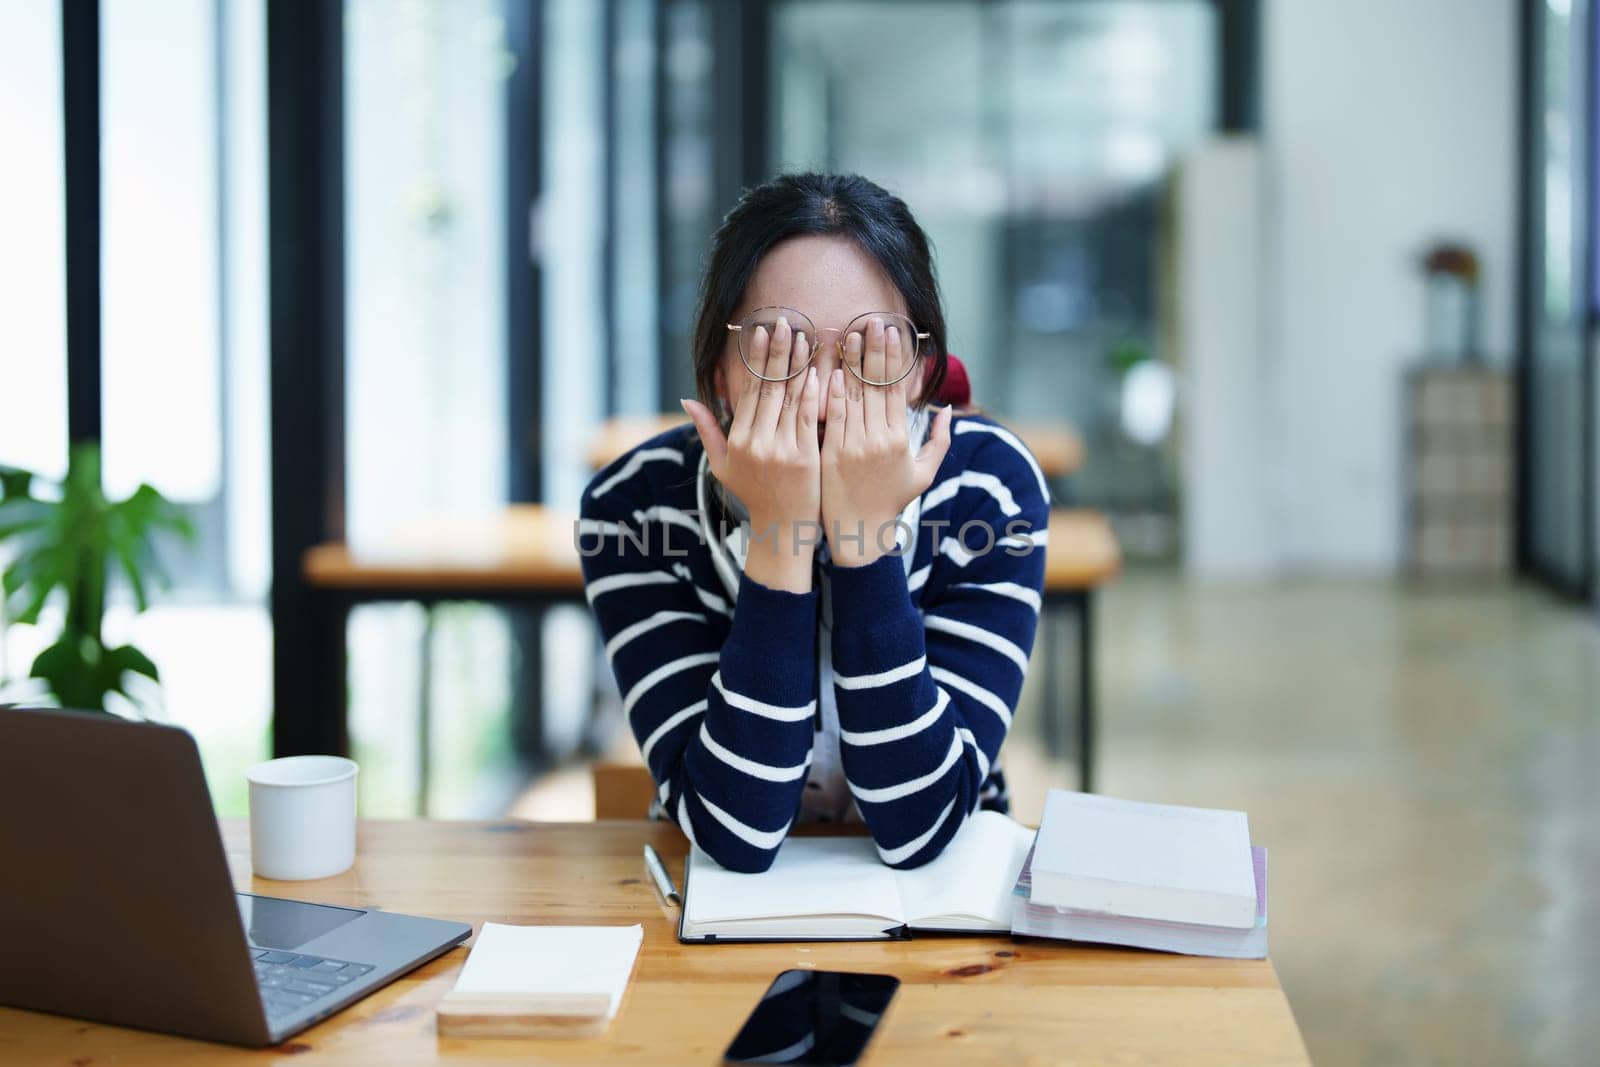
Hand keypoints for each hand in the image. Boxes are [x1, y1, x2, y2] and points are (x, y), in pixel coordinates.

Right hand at [682, 315, 821, 591]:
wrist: (782, 529)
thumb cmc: (754, 495)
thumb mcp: (722, 466)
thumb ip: (707, 431)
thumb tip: (686, 399)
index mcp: (738, 440)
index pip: (748, 391)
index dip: (756, 360)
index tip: (761, 332)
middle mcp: (757, 443)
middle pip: (769, 388)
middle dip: (778, 353)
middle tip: (785, 323)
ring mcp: (782, 450)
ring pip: (790, 399)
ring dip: (798, 365)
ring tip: (805, 337)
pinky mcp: (806, 457)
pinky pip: (809, 419)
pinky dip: (813, 394)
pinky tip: (818, 372)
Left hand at [821, 316, 951, 567]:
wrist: (859, 532)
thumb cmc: (891, 502)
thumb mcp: (923, 474)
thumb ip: (938, 441)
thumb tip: (945, 410)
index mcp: (899, 439)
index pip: (896, 389)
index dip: (894, 358)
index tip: (892, 332)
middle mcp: (877, 439)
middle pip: (875, 386)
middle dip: (873, 350)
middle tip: (872, 321)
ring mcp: (852, 446)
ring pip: (851, 395)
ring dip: (849, 362)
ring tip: (847, 333)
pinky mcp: (829, 452)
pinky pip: (830, 415)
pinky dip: (829, 390)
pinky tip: (827, 368)